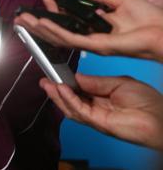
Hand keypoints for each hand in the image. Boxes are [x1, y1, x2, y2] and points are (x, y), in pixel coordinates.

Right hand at [14, 0, 162, 61]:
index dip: (53, 10)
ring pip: (60, 37)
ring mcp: (94, 43)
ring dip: (40, 29)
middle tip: (22, 17)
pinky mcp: (99, 46)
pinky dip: (55, 32)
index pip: (67, 20)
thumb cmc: (150, 20)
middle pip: (59, 32)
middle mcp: (92, 37)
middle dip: (38, 25)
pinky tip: (42, 24)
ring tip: (25, 21)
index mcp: (97, 28)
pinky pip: (72, 39)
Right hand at [40, 73, 162, 150]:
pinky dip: (69, 99)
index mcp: (102, 97)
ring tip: (48, 83)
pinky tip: (62, 89)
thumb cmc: (148, 102)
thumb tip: (76, 77)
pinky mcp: (98, 123)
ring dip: (57, 95)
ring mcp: (96, 117)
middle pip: (70, 100)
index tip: (56, 73)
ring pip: (70, 107)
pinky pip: (79, 110)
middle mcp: (97, 108)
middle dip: (56, 90)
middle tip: (44, 79)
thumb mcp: (118, 82)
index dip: (66, 82)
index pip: (78, 90)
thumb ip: (95, 81)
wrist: (160, 116)